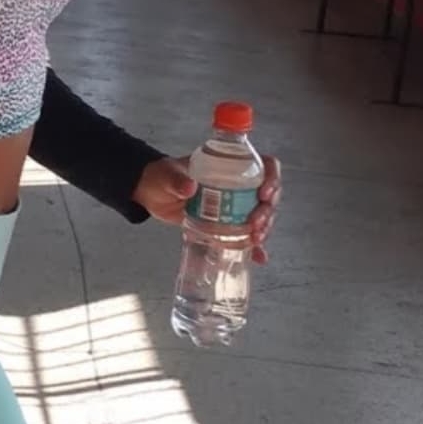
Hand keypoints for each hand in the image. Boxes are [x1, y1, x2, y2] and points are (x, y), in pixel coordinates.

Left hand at [134, 152, 281, 264]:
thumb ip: (177, 180)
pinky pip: (246, 235)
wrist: (151, 194)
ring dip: (264, 228)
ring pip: (261, 216)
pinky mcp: (227, 224)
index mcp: (230, 165)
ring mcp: (235, 205)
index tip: (264, 194)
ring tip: (255, 240)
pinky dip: (254, 247)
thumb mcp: (168, 175)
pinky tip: (258, 258)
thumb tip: (189, 187)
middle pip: (267, 195)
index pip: (264, 165)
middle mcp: (239, 184)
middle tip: (256, 223)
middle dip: (267, 211)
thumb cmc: (162, 177)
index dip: (272, 178)